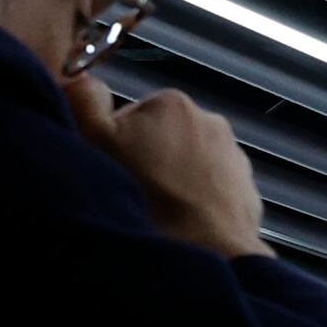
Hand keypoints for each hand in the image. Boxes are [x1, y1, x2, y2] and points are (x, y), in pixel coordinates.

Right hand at [74, 78, 264, 256]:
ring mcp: (233, 156)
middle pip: (159, 139)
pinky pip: (209, 191)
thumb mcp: (95, 140)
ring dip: (170, 182)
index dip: (112, 143)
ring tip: (157, 209)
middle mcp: (211, 120)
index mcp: (171, 102)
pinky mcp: (246, 189)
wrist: (205, 248)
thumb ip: (83, 99)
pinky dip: (195, 202)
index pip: (128, 116)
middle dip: (145, 161)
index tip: (112, 165)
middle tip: (133, 189)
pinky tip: (181, 220)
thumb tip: (79, 77)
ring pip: (185, 166)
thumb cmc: (148, 195)